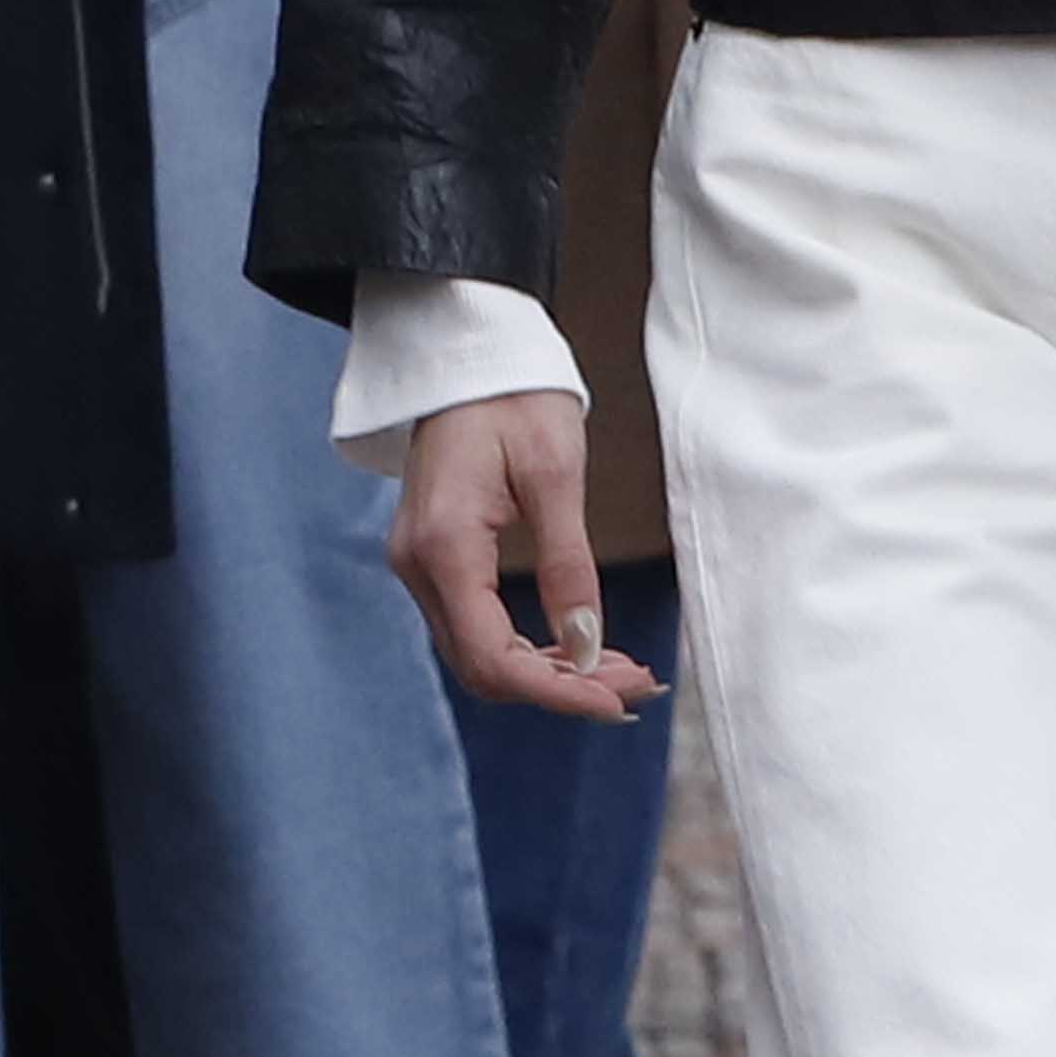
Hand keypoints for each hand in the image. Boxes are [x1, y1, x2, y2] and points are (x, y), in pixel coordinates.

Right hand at [388, 389, 656, 722]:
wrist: (467, 355)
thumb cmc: (515, 399)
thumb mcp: (555, 476)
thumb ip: (569, 567)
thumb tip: (587, 647)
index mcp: (445, 546)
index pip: (493, 657)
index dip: (557, 692)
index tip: (618, 701)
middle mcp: (418, 565)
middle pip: (484, 668)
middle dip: (561, 688)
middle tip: (637, 685)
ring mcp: (419, 565)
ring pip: (481, 654)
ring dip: (550, 673)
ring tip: (622, 670)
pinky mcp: (434, 560)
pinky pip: (477, 626)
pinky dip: (529, 648)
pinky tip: (581, 647)